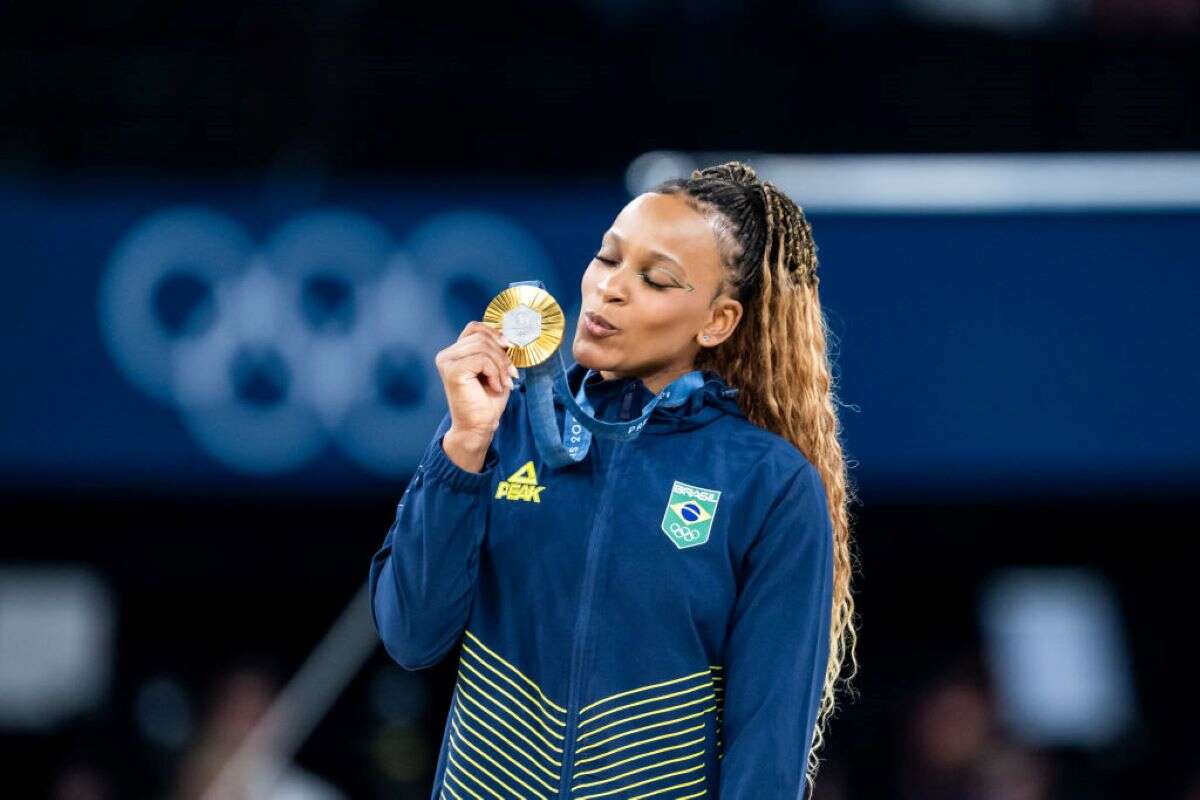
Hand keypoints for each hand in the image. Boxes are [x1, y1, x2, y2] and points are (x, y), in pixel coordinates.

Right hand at [435, 320, 519, 447]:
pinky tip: (494, 386)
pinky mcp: (452, 370)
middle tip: (511, 374)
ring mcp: (446, 362)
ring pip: (483, 347)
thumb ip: (496, 349)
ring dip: (500, 366)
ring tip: (504, 383)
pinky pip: (481, 359)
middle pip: (481, 337)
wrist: (479, 426)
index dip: (494, 333)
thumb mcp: (495, 368)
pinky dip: (494, 373)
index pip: (475, 328)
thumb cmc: (487, 401)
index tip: (510, 346)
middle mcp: (446, 355)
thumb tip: (508, 333)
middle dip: (502, 355)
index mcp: (455, 352)